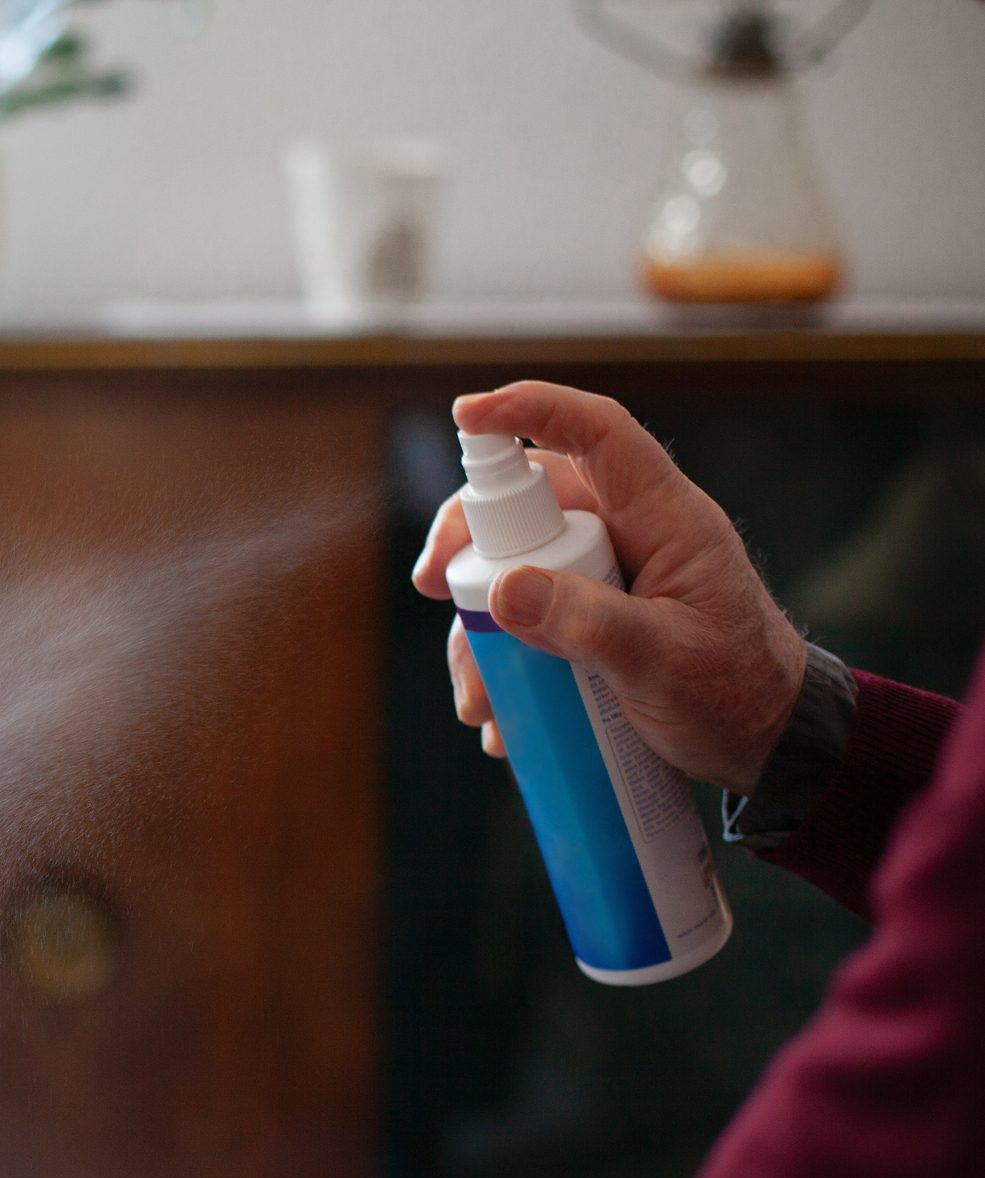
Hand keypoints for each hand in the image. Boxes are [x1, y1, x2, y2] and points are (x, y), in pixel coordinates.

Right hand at [413, 381, 806, 796]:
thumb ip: (589, 624)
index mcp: (665, 518)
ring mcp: (606, 575)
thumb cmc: (736, 695)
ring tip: (480, 702)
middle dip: (471, 547)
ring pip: (516, 568)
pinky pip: (527, 616)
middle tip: (433, 588)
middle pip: (531, 504)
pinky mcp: (590, 615)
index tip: (467, 414)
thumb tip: (503, 587)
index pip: (599, 433)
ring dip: (481, 627)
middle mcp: (629, 533)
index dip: (533, 408)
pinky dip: (501, 659)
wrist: (768, 745)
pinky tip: (502, 715)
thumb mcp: (664, 665)